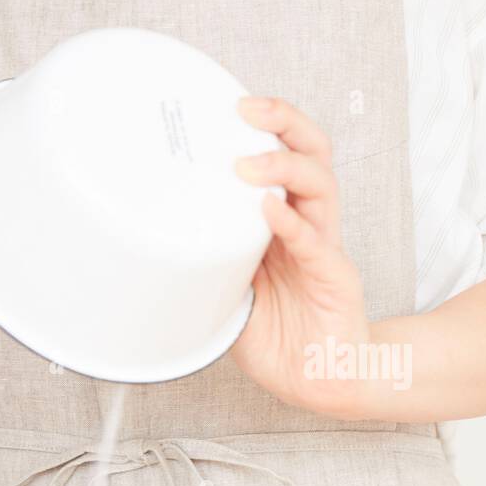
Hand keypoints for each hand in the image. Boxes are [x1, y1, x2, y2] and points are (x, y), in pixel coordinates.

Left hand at [231, 98, 371, 418]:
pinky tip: (270, 209)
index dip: (265, 124)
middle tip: (246, 109)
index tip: (223, 104)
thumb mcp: (229, 288)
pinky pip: (316, 244)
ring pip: (320, 186)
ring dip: (284, 166)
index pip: (286, 154)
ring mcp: (325, 249)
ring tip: (249, 163)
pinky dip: (291, 223)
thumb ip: (206, 259)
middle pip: (312, 153)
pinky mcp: (335, 279)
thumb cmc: (279, 335)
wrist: (321, 381)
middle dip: (283, 122)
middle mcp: (310, 224)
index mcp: (286, 221)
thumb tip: (150, 241)